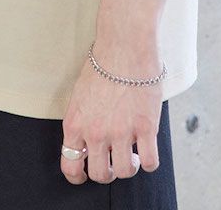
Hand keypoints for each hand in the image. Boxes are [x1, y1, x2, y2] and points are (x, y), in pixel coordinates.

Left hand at [60, 39, 163, 184]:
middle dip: (108, 172)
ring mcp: (121, 131)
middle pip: (100, 174)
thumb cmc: (103, 63)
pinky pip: (150, 162)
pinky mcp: (145, 127)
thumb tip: (87, 140)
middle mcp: (96, 132)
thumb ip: (82, 120)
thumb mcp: (80, 94)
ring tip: (132, 154)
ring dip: (129, 166)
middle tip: (114, 161)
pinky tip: (147, 150)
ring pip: (125, 171)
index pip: (70, 165)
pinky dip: (149, 162)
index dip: (78, 175)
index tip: (85, 174)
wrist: (124, 45)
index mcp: (75, 123)